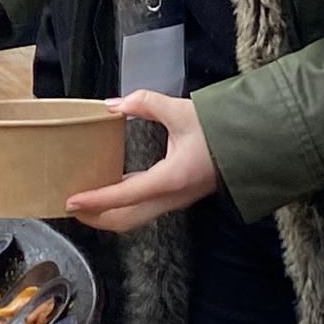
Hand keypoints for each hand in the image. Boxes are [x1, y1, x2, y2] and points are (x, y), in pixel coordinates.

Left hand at [66, 92, 218, 232]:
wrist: (254, 145)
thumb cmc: (220, 130)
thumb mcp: (181, 111)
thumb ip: (145, 103)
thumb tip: (113, 105)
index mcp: (171, 179)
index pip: (125, 196)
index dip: (96, 200)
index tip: (72, 201)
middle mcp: (171, 197)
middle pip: (126, 219)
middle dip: (96, 217)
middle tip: (70, 206)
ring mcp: (175, 200)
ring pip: (135, 218)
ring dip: (108, 214)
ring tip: (85, 203)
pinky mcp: (177, 196)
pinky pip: (145, 208)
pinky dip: (123, 205)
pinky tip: (111, 189)